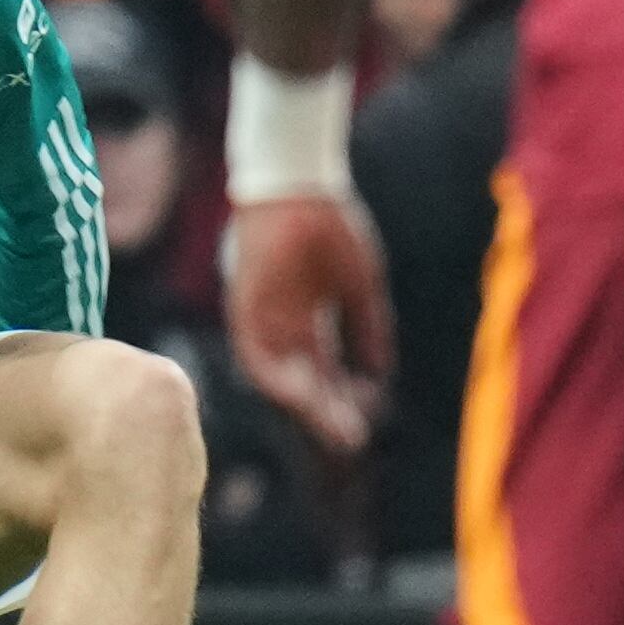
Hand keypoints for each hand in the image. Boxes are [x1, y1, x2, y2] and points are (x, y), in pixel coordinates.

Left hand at [226, 194, 392, 458]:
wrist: (301, 183)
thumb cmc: (332, 224)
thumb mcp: (360, 284)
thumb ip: (368, 328)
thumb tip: (379, 374)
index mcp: (308, 322)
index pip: (325, 374)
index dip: (343, 402)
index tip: (365, 426)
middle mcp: (283, 328)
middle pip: (303, 382)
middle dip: (326, 414)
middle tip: (350, 441)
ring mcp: (262, 318)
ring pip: (279, 376)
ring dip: (303, 403)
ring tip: (330, 425)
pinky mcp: (243, 305)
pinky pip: (254, 351)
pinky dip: (275, 376)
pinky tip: (299, 396)